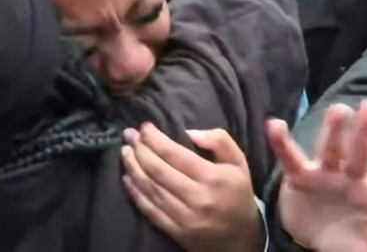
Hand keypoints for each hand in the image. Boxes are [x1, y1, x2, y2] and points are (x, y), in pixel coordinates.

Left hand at [121, 123, 262, 251]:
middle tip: (129, 135)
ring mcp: (185, 218)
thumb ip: (220, 140)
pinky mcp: (176, 231)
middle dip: (139, 150)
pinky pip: (150, 210)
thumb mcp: (239, 162)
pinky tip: (126, 179)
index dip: (155, 139)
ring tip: (125, 152)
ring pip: (151, 189)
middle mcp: (197, 198)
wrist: (241, 238)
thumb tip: (190, 132)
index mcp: (213, 178)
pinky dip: (135, 194)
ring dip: (133, 168)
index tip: (144, 127)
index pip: (175, 154)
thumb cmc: (238, 194)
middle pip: (158, 170)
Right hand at [267, 100, 366, 251]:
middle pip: (361, 153)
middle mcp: (352, 178)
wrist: (316, 234)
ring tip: (338, 110)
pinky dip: (280, 142)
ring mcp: (326, 174)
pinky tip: (275, 124)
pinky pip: (290, 157)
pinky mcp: (299, 175)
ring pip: (331, 149)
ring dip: (333, 130)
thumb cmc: (353, 235)